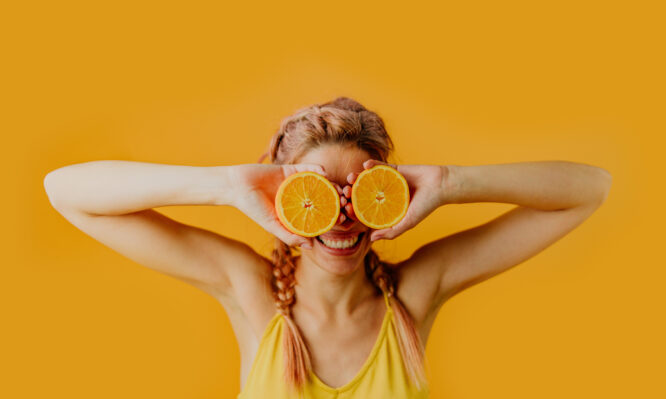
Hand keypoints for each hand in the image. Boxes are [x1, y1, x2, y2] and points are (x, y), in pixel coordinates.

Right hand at [229, 163, 345, 247]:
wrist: (236, 186)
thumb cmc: (252, 208)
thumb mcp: (271, 225)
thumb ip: (289, 236)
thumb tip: (310, 247)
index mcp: (297, 212)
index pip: (319, 215)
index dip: (332, 217)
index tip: (343, 219)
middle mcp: (300, 197)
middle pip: (324, 198)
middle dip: (336, 200)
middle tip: (346, 203)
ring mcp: (297, 183)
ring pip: (320, 183)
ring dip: (331, 185)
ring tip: (340, 189)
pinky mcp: (291, 169)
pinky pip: (308, 168)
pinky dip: (317, 170)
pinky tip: (325, 173)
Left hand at [343, 160, 446, 240]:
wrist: (440, 186)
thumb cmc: (426, 206)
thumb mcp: (408, 222)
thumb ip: (391, 231)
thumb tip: (371, 239)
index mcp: (386, 208)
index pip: (366, 210)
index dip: (355, 209)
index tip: (346, 208)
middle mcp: (385, 195)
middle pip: (364, 193)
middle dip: (352, 192)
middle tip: (344, 192)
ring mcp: (388, 181)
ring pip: (368, 179)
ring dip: (358, 177)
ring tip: (351, 177)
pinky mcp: (393, 169)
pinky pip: (380, 166)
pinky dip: (372, 164)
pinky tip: (365, 165)